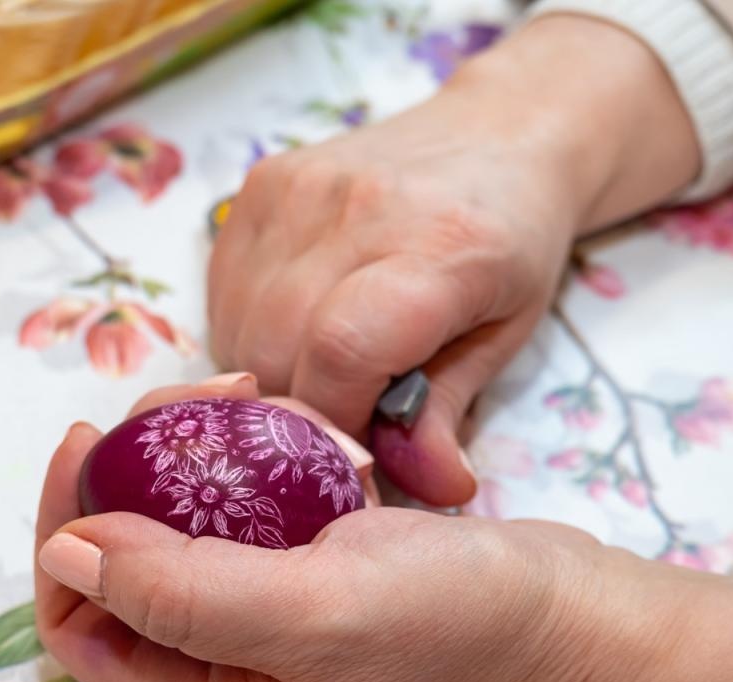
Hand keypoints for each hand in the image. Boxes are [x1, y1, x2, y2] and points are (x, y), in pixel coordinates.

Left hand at [35, 383, 732, 681]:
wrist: (569, 617)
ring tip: (241, 388)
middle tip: (180, 398)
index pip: (78, 621)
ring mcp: (268, 603)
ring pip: (177, 520)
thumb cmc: (451, 624)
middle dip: (122, 473)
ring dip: (184, 447)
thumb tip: (63, 554)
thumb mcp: (311, 613)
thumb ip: (183, 594)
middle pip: (118, 561)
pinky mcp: (312, 559)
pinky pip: (243, 499)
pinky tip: (282, 405)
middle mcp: (222, 650)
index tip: (92, 445)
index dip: (62, 537)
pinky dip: (245, 448)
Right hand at [208, 15, 701, 505]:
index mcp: (439, 247)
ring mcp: (297, 189)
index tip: (361, 446)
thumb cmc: (510, 246)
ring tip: (326, 369)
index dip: (336, 422)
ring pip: (237, 332)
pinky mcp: (257, 185)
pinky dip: (249, 334)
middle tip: (345, 414)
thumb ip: (451, 415)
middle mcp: (358, 206)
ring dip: (269, 377)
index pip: (341, 352)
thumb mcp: (504, 338)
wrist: (499, 137)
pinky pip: (223, 297)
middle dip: (300, 412)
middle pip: (275, 352)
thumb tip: (432, 493)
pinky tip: (297, 328)